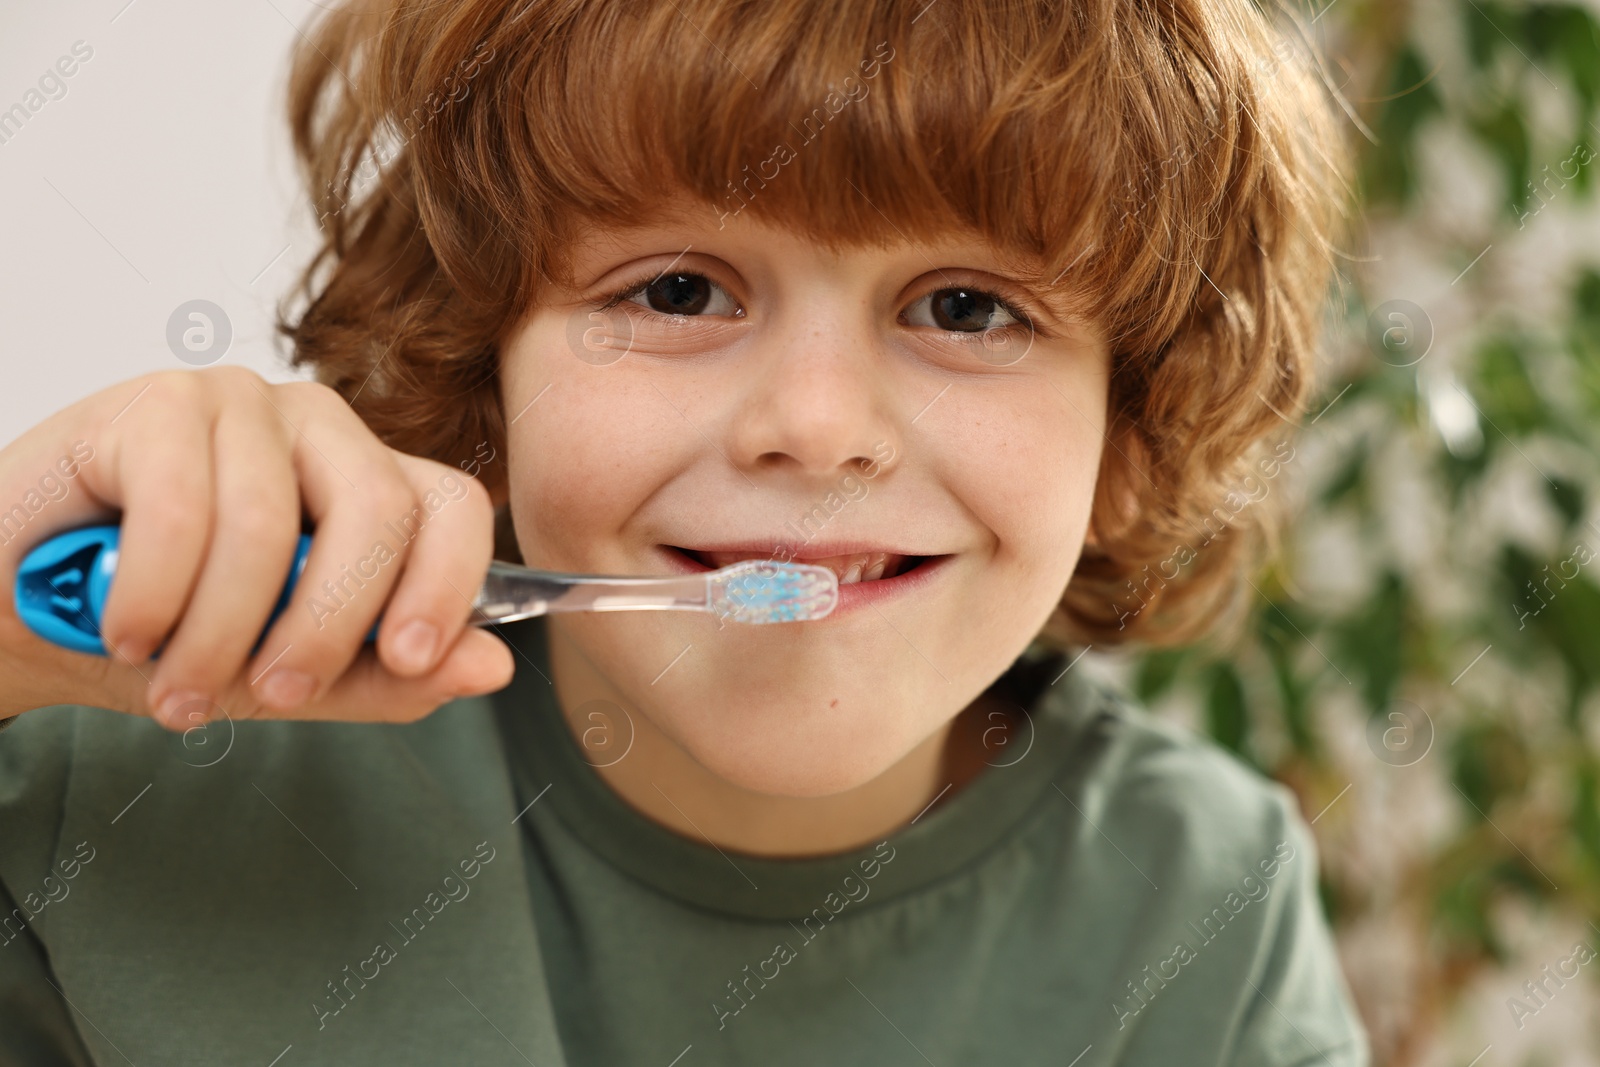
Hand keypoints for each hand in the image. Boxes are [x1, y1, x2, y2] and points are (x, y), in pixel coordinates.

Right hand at [0, 367, 513, 728]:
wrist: (16, 611)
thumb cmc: (160, 634)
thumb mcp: (285, 676)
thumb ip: (386, 676)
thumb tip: (493, 666)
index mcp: (369, 484)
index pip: (452, 509)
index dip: (444, 584)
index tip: (406, 658)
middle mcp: (319, 430)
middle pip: (377, 513)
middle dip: (324, 628)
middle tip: (271, 696)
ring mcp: (238, 404)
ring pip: (269, 526)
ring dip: (217, 634)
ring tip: (177, 689)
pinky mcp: (153, 402)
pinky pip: (182, 509)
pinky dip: (154, 594)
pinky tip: (129, 632)